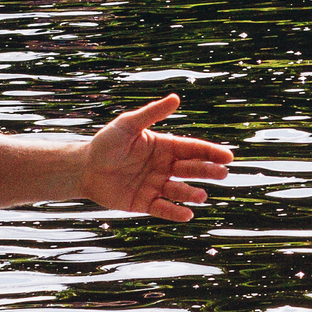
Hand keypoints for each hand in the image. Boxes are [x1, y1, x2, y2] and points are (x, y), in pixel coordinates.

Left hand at [80, 94, 231, 220]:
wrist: (83, 168)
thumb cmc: (105, 143)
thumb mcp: (128, 125)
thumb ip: (151, 113)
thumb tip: (176, 98)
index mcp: (164, 147)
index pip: (192, 149)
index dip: (210, 153)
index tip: (228, 156)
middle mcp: (164, 167)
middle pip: (190, 169)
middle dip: (206, 171)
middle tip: (222, 174)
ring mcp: (155, 186)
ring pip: (179, 190)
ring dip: (191, 193)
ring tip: (201, 195)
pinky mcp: (144, 203)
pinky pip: (163, 209)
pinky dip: (175, 212)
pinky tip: (187, 214)